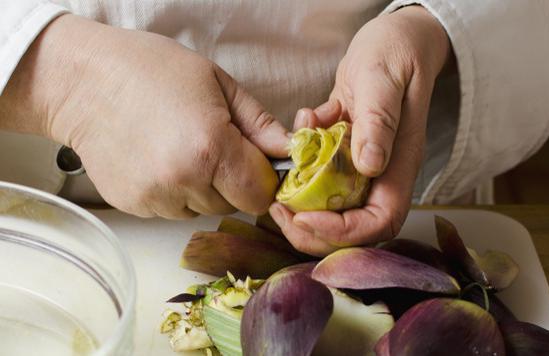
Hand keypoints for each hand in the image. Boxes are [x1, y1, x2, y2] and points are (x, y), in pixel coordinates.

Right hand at [0, 15, 288, 217]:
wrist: (84, 82)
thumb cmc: (151, 71)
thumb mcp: (217, 82)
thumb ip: (260, 123)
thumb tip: (288, 152)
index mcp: (212, 147)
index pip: (260, 194)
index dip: (264, 181)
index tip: (256, 164)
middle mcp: (184, 180)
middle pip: (233, 205)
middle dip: (234, 182)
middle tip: (214, 147)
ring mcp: (155, 197)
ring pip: (202, 210)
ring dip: (203, 189)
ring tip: (181, 149)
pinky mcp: (134, 206)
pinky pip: (172, 210)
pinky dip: (175, 192)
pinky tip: (159, 160)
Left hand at [269, 6, 450, 254]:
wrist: (394, 41)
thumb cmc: (395, 54)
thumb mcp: (383, 79)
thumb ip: (378, 120)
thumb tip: (369, 164)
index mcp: (400, 164)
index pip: (379, 220)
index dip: (343, 230)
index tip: (304, 216)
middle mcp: (383, 173)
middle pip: (355, 228)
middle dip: (315, 231)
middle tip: (280, 211)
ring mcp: (363, 166)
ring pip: (335, 209)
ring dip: (303, 207)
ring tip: (278, 192)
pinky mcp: (344, 154)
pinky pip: (321, 178)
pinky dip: (301, 170)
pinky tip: (296, 140)